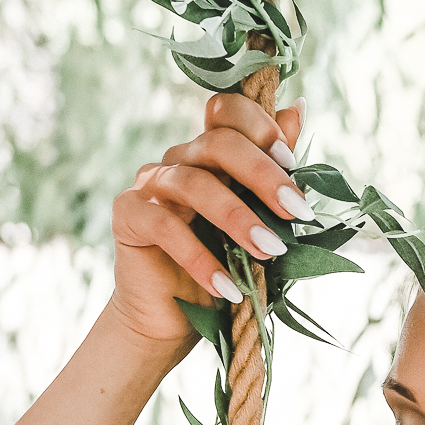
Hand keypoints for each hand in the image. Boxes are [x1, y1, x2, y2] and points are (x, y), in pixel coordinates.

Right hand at [108, 91, 309, 354]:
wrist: (173, 317)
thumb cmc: (223, 265)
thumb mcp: (258, 218)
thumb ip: (273, 168)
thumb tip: (296, 107)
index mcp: (210, 151)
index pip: (229, 110)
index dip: (261, 129)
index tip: (293, 166)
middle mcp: (179, 158)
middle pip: (218, 143)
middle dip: (263, 175)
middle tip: (295, 212)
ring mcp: (151, 183)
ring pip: (195, 184)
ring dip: (238, 219)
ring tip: (270, 250)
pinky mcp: (128, 214)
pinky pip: (166, 228)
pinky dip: (201, 259)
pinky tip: (228, 286)